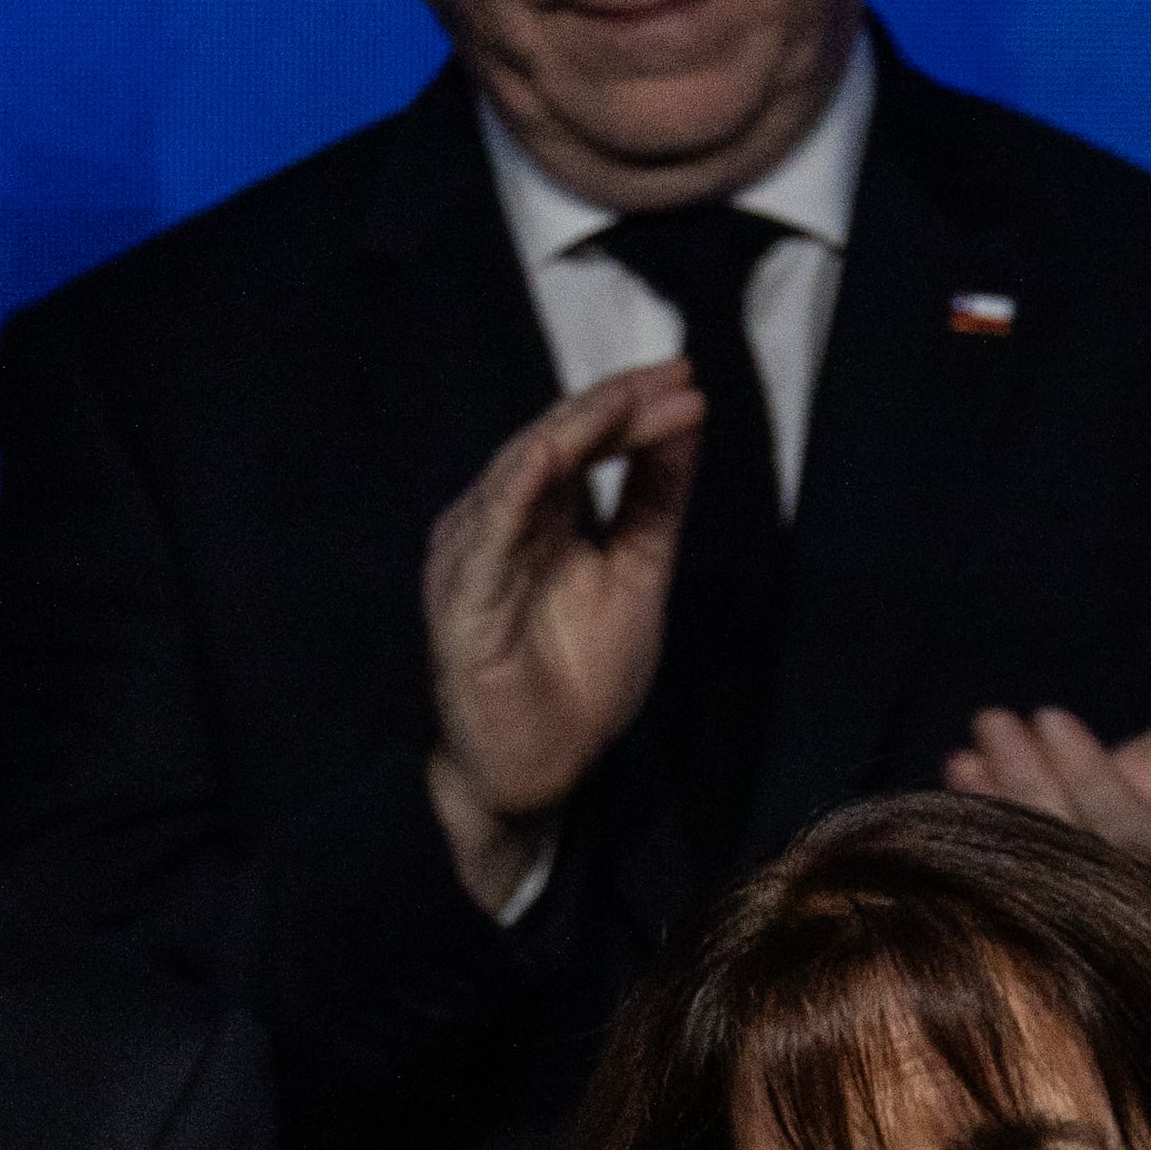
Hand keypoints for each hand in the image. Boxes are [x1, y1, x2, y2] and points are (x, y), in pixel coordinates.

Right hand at [419, 363, 708, 915]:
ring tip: (628, 399)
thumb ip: (653, 504)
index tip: (689, 382)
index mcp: (538, 514)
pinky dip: (515, 488)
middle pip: (553, 440)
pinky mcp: (461, 601)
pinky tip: (549, 455)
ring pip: (519, 470)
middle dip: (613, 404)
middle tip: (673, 377)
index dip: (632, 408)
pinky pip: (486, 534)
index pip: (582, 440)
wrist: (542, 772)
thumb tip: (683, 426)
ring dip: (574, 430)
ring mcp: (474, 557)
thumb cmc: (579, 679)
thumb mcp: (637, 576)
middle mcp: (498, 522)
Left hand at [941, 628, 1150, 900]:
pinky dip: (968, 830)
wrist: (1116, 884)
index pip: (1130, 833)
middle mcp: (1121, 902)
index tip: (1049, 714)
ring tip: (971, 747)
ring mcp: (1069, 923)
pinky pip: (987, 888)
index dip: (1089, 778)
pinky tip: (958, 777)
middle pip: (1071, 851)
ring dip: (991, 803)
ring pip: (1023, 871)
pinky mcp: (1022, 931)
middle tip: (995, 719)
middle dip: (1029, 782)